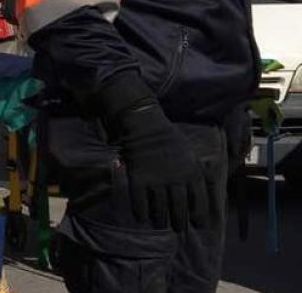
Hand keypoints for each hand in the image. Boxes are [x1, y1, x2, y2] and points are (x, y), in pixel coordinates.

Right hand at [114, 105, 214, 230]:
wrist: (147, 126)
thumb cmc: (172, 139)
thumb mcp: (193, 154)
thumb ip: (202, 171)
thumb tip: (215, 186)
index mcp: (192, 173)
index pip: (199, 200)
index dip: (199, 214)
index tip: (199, 224)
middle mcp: (176, 179)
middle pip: (180, 207)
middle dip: (180, 220)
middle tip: (179, 230)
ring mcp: (157, 180)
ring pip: (160, 206)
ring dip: (161, 218)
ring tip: (161, 225)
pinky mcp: (139, 178)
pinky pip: (140, 200)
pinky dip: (141, 211)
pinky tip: (142, 217)